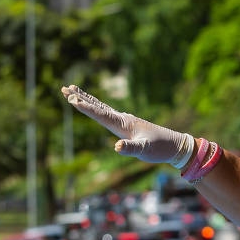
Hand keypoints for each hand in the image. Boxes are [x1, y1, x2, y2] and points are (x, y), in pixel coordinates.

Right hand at [61, 84, 194, 167]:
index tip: (71, 99)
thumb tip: (116, 147)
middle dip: (81, 97)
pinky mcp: (127, 124)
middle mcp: (122, 119)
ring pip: (101, 107)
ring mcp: (124, 120)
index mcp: (123, 124)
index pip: (100, 114)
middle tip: (64, 88)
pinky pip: (107, 112)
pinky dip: (97, 107)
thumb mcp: (144, 151)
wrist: (175, 145)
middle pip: (97, 105)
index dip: (85, 107)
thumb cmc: (159, 148)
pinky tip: (95, 106)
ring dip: (87, 99)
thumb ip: (130, 148)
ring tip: (74, 91)